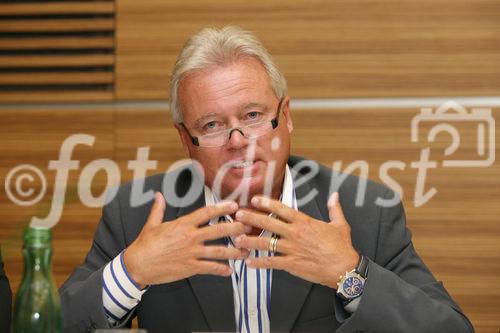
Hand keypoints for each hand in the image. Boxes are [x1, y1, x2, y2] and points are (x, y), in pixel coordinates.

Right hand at [123, 192, 249, 287]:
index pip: (206, 213)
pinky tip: (229, 271)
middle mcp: (190, 237)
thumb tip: (158, 195)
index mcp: (182, 224)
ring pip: (219, 251)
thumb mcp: (152, 224)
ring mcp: (191, 253)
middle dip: (236, 228)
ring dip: (234, 251)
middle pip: (218, 230)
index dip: (222, 208)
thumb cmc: (144, 244)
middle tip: (249, 227)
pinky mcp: (190, 267)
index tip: (234, 206)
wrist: (137, 265)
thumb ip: (159, 209)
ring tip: (246, 251)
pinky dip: (221, 269)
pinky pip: (210, 268)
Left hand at [233, 192, 358, 288]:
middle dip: (251, 218)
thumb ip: (335, 208)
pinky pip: (272, 263)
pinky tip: (249, 262)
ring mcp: (292, 249)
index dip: (266, 203)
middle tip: (237, 216)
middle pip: (269, 223)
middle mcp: (295, 234)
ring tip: (236, 240)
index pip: (281, 209)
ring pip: (266, 243)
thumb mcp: (340, 224)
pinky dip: (260, 263)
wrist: (344, 268)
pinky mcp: (292, 264)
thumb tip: (334, 195)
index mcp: (304, 222)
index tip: (254, 200)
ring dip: (250, 241)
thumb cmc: (342, 247)